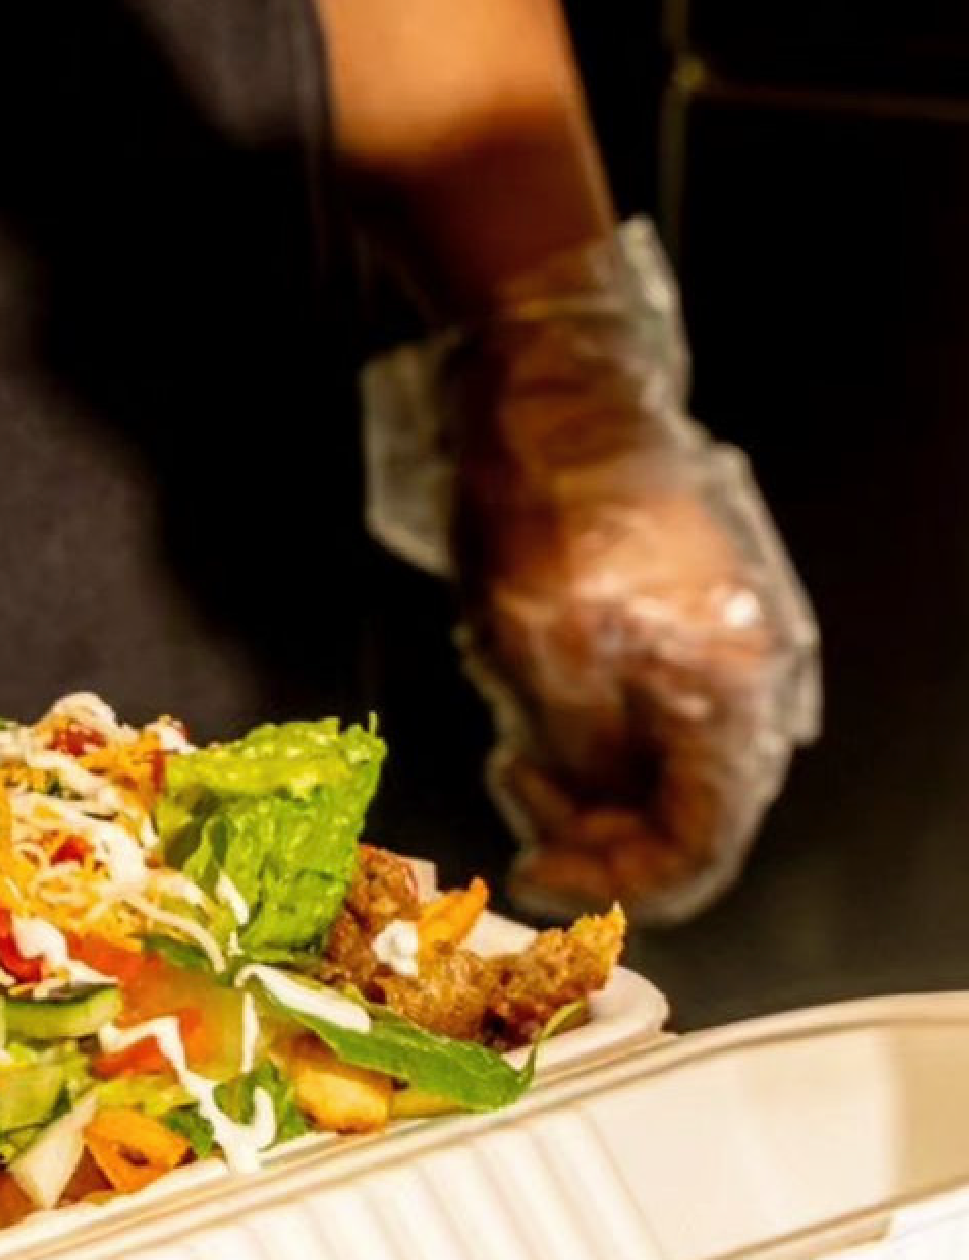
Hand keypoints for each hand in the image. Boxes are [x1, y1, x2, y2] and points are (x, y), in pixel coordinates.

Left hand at [442, 231, 819, 924]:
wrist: (550, 379)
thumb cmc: (543, 498)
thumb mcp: (539, 652)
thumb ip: (582, 761)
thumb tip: (589, 835)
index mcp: (732, 690)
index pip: (700, 845)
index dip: (615, 879)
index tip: (534, 869)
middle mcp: (748, 675)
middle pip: (686, 810)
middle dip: (594, 824)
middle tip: (511, 786)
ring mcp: (717, 643)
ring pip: (657, 761)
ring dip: (581, 773)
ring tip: (513, 730)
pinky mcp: (679, 618)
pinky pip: (642, 707)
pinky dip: (584, 723)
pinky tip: (527, 689)